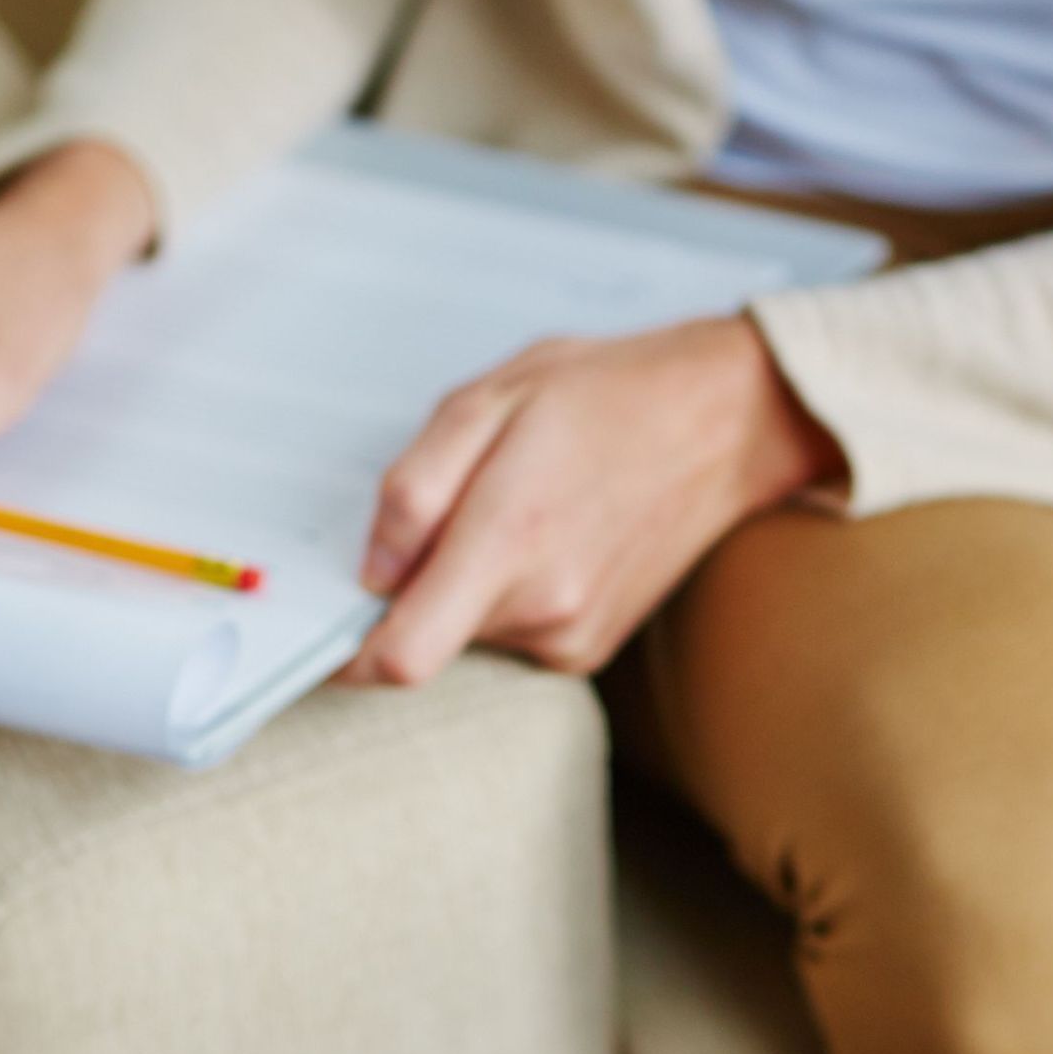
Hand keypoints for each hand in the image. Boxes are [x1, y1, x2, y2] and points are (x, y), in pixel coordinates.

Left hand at [344, 314, 841, 685]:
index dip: (346, 657)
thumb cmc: (603, 396)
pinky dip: (505, 595)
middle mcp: (542, 608)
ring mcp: (570, 636)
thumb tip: (372, 571)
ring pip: (468, 635)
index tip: (325, 631)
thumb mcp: (487, 403)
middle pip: (426, 639)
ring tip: (516, 508)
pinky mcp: (587, 647)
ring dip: (464, 586)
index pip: (398, 657)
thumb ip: (414, 490)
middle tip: (452, 510)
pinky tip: (548, 535)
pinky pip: (510, 635)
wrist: (726, 422)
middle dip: (413, 589)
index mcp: (507, 544)